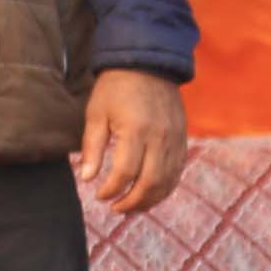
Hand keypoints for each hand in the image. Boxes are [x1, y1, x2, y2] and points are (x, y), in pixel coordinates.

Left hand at [78, 69, 187, 215]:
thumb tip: (87, 179)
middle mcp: (159, 137)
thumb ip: (92, 147)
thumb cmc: (116, 87)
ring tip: (131, 206)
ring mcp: (174, 139)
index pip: (125, 173)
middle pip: (150, 183)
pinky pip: (177, 172)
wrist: (148, 62)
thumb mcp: (96, 113)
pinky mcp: (182, 139)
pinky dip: (164, 189)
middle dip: (131, 202)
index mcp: (135, 129)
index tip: (99, 195)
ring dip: (149, 200)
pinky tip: (149, 194)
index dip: (111, 190)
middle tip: (115, 208)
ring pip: (166, 182)